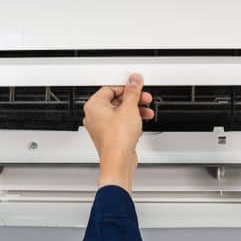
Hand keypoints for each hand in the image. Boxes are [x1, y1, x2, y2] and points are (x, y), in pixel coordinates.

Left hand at [82, 73, 154, 192]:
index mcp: (94, 105)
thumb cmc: (117, 138)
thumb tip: (134, 80)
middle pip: (115, 100)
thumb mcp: (129, 108)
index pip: (110, 88)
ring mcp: (101, 127)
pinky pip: (120, 123)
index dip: (126, 87)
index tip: (136, 87)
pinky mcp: (109, 136)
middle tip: (144, 99)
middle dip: (132, 100)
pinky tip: (141, 122)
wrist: (119, 160)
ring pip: (119, 113)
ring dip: (134, 110)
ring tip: (146, 111)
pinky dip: (130, 121)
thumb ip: (133, 92)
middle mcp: (94, 116)